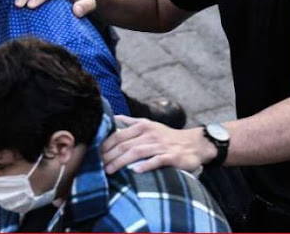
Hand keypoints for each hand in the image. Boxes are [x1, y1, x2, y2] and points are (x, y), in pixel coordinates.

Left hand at [101, 115, 215, 173]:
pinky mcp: (171, 156)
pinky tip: (135, 171)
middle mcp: (150, 134)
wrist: (194, 144)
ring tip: (109, 171)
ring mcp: (161, 145)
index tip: (95, 153)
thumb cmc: (168, 137)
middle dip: (109, 155)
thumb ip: (131, 122)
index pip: (119, 135)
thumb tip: (114, 118)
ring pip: (137, 152)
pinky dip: (145, 165)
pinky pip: (157, 160)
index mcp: (143, 126)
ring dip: (121, 162)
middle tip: (98, 166)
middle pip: (125, 145)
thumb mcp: (150, 125)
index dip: (106, 144)